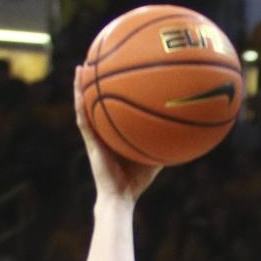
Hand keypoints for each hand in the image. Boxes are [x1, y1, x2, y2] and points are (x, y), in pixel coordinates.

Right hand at [74, 67, 161, 203]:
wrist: (120, 197)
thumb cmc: (136, 183)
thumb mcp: (153, 159)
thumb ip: (162, 145)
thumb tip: (181, 135)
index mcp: (113, 136)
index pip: (111, 112)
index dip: (111, 95)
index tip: (115, 76)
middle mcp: (102, 134)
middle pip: (96, 104)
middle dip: (95, 85)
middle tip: (95, 63)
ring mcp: (94, 137)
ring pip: (84, 107)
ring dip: (81, 87)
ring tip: (80, 66)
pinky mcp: (90, 142)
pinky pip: (83, 117)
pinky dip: (80, 101)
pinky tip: (79, 85)